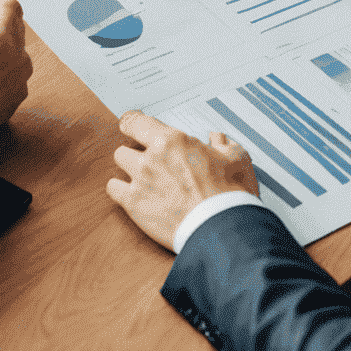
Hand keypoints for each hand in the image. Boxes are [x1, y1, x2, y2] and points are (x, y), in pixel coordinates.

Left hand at [106, 111, 258, 251]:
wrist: (222, 229)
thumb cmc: (230, 195)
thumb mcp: (237, 159)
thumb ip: (224, 144)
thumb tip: (217, 138)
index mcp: (173, 141)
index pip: (135, 121)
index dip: (132, 123)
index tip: (133, 127)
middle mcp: (152, 157)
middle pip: (125, 146)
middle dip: (134, 153)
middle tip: (147, 162)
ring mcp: (140, 180)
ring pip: (119, 163)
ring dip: (127, 170)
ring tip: (141, 179)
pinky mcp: (134, 204)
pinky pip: (113, 189)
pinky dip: (120, 191)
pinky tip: (132, 195)